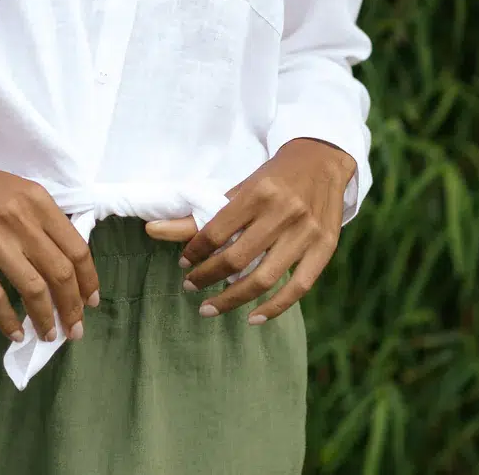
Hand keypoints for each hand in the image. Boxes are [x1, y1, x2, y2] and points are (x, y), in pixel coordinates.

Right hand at [0, 131, 100, 344]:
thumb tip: (66, 263)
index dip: (88, 280)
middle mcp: (21, 219)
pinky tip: (15, 332)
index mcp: (38, 201)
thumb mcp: (20, 192)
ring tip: (48, 334)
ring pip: (32, 288)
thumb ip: (43, 222)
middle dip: (72, 307)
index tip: (91, 302)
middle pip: (60, 273)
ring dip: (45, 318)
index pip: (76, 248)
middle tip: (74, 329)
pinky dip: (8, 320)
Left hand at [144, 137, 355, 322]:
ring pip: (264, 278)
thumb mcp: (240, 187)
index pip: (217, 231)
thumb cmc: (274, 176)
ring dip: (233, 300)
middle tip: (190, 288)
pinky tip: (253, 317)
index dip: (195, 252)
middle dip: (207, 278)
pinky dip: (275, 308)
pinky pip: (298, 288)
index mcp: (258, 192)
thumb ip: (204, 213)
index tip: (184, 263)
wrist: (321, 160)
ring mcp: (307, 232)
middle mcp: (284, 212)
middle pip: (237, 259)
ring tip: (210, 307)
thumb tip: (153, 230)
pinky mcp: (325, 248)